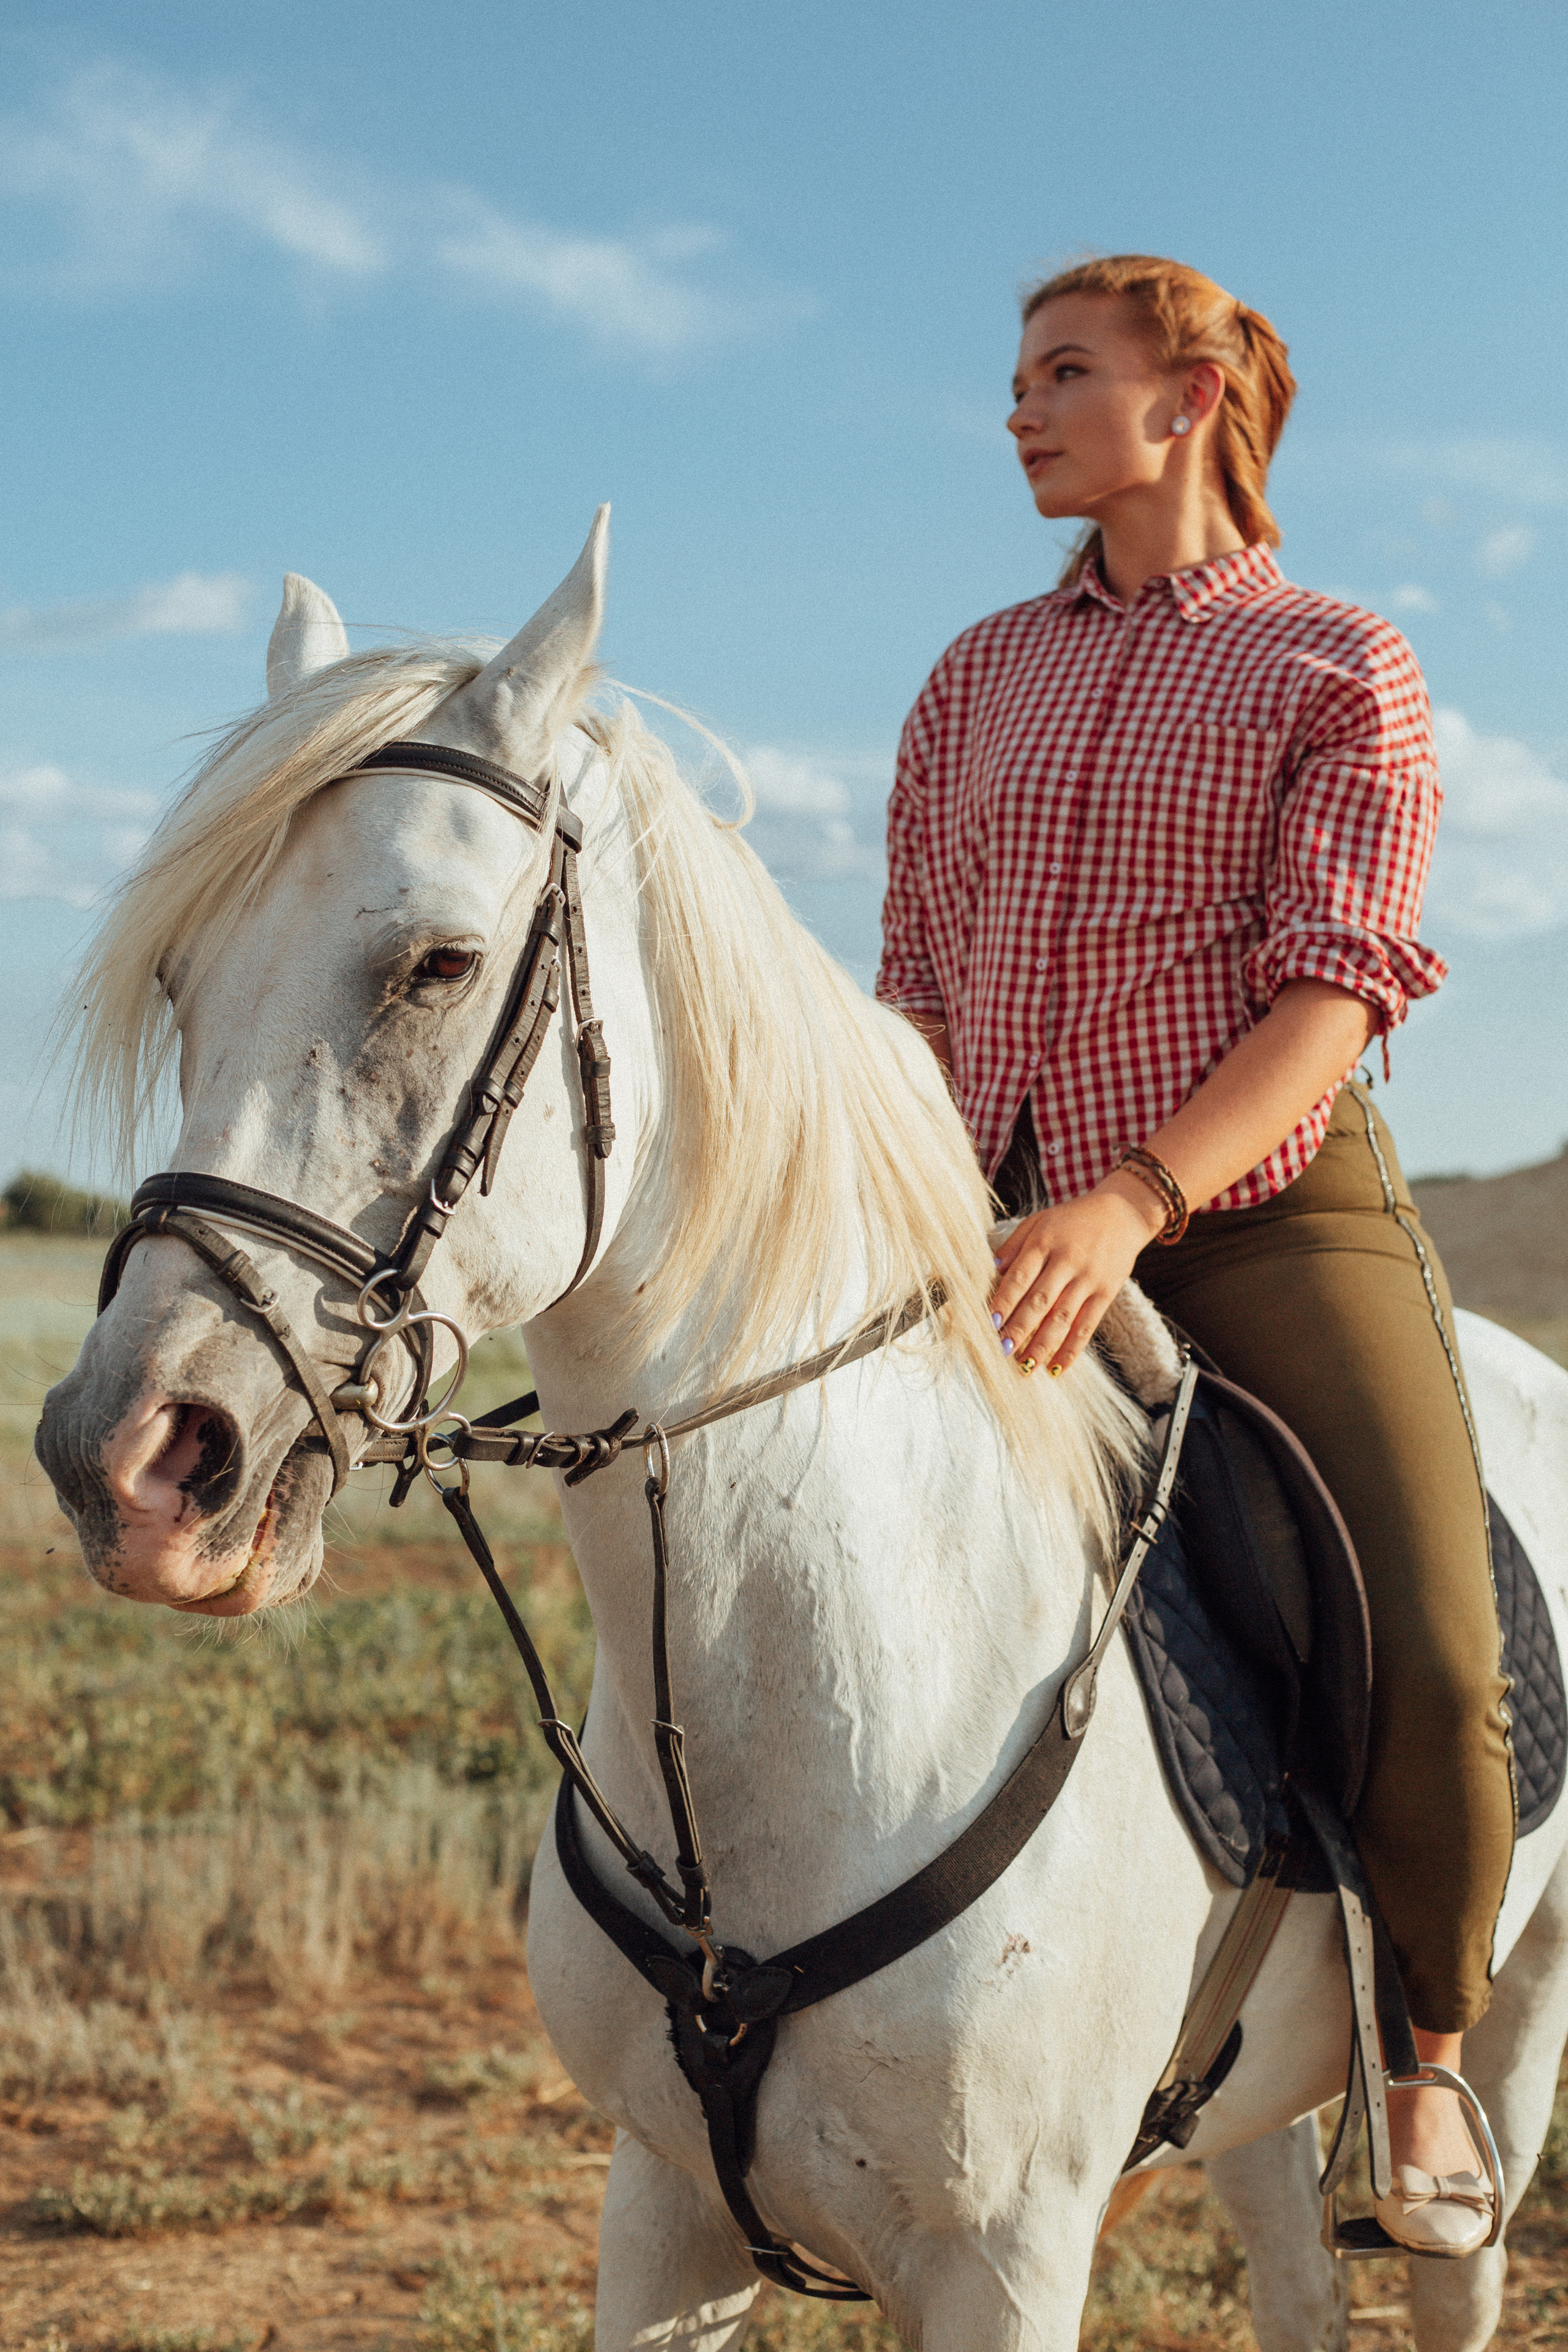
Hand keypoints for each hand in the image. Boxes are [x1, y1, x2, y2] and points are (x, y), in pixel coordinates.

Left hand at [991, 1175, 1164, 1373]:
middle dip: (1019, 1328)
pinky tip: (1057, 1368)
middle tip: (1002, 1351)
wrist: (1122, 1214)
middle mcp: (1067, 1261)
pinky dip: (1071, 1350)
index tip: (990, 1322)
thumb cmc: (1072, 1220)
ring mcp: (1088, 1279)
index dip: (1004, 1300)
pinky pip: (1087, 1326)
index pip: (1020, 1276)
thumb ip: (1015, 1245)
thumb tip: (992, 1270)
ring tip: (1025, 1366)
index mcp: (1045, 1241)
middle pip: (1039, 1301)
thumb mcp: (1040, 1221)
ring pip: (1062, 1318)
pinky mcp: (1106, 1293)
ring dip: (1042, 1345)